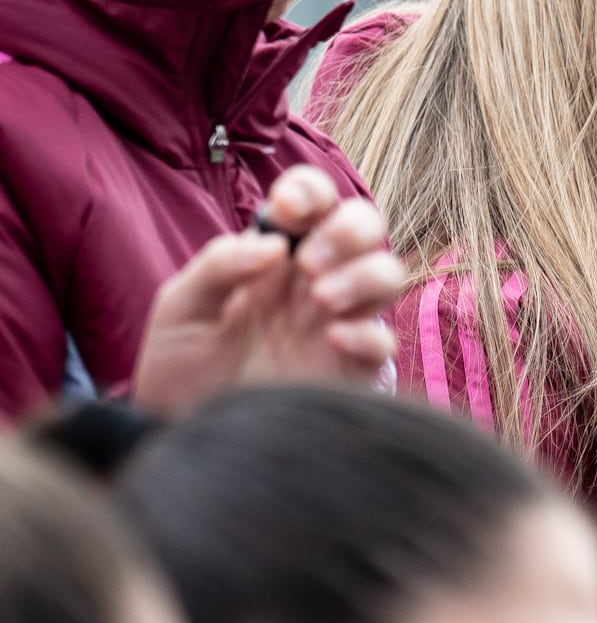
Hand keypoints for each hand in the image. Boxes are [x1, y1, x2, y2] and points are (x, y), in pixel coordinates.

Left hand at [128, 168, 404, 412]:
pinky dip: (367, 332)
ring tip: (321, 299)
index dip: (309, 190)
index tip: (283, 211)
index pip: (313, 200)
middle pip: (366, 225)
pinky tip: (331, 339)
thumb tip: (273, 245)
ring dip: (363, 275)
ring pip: (389, 274)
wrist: (185, 431)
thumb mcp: (181, 305)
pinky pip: (385, 340)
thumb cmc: (181, 367)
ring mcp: (338, 323)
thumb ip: (219, 265)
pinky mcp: (353, 369)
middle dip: (346, 230)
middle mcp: (314, 281)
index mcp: (274, 255)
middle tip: (309, 262)